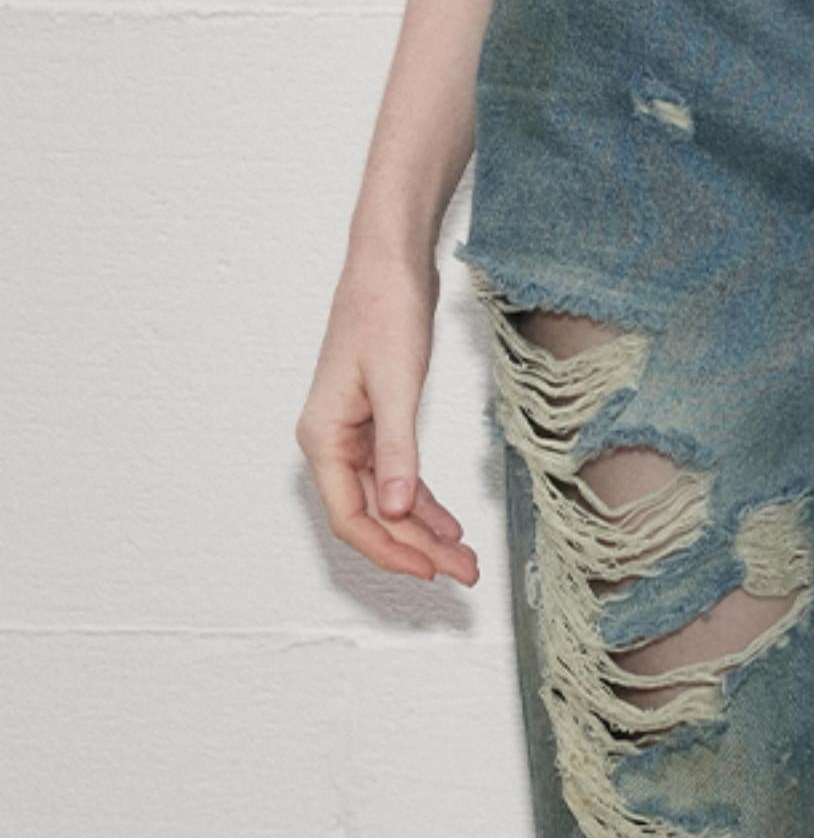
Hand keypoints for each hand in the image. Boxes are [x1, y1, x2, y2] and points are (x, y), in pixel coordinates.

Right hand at [296, 245, 479, 585]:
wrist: (389, 264)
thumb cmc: (384, 310)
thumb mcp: (398, 385)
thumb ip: (398, 451)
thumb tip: (398, 508)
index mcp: (323, 437)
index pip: (351, 517)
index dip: (391, 551)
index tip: (431, 571)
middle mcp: (331, 442)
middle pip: (372, 517)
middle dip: (418, 549)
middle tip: (465, 573)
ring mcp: (352, 435)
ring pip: (386, 503)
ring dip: (424, 533)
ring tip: (465, 557)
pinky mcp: (376, 424)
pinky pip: (396, 479)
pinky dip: (423, 505)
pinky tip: (449, 525)